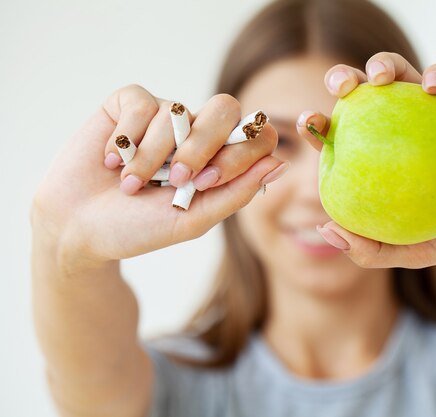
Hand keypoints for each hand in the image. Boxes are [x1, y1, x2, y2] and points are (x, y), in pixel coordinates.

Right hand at [31, 84, 282, 271]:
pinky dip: (126, 136)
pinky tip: (112, 161)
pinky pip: (139, 102)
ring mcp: (162, 116)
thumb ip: (237, 193)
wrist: (79, 228)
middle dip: (201, 145)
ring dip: (152, 155)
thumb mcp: (193, 219)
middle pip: (225, 108)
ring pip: (176, 110)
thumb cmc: (139, 228)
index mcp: (220, 159)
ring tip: (131, 184)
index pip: (256, 134)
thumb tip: (280, 163)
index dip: (239, 152)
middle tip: (176, 178)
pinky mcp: (127, 105)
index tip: (206, 182)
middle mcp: (196, 132)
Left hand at [297, 52, 435, 269]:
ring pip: (403, 74)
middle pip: (366, 94)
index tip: (307, 124)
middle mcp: (408, 129)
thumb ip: (371, 249)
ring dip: (384, 64)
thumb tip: (324, 230)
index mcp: (388, 157)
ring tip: (376, 78)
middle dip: (344, 80)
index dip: (320, 124)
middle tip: (336, 88)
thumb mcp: (414, 252)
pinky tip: (430, 87)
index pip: (346, 134)